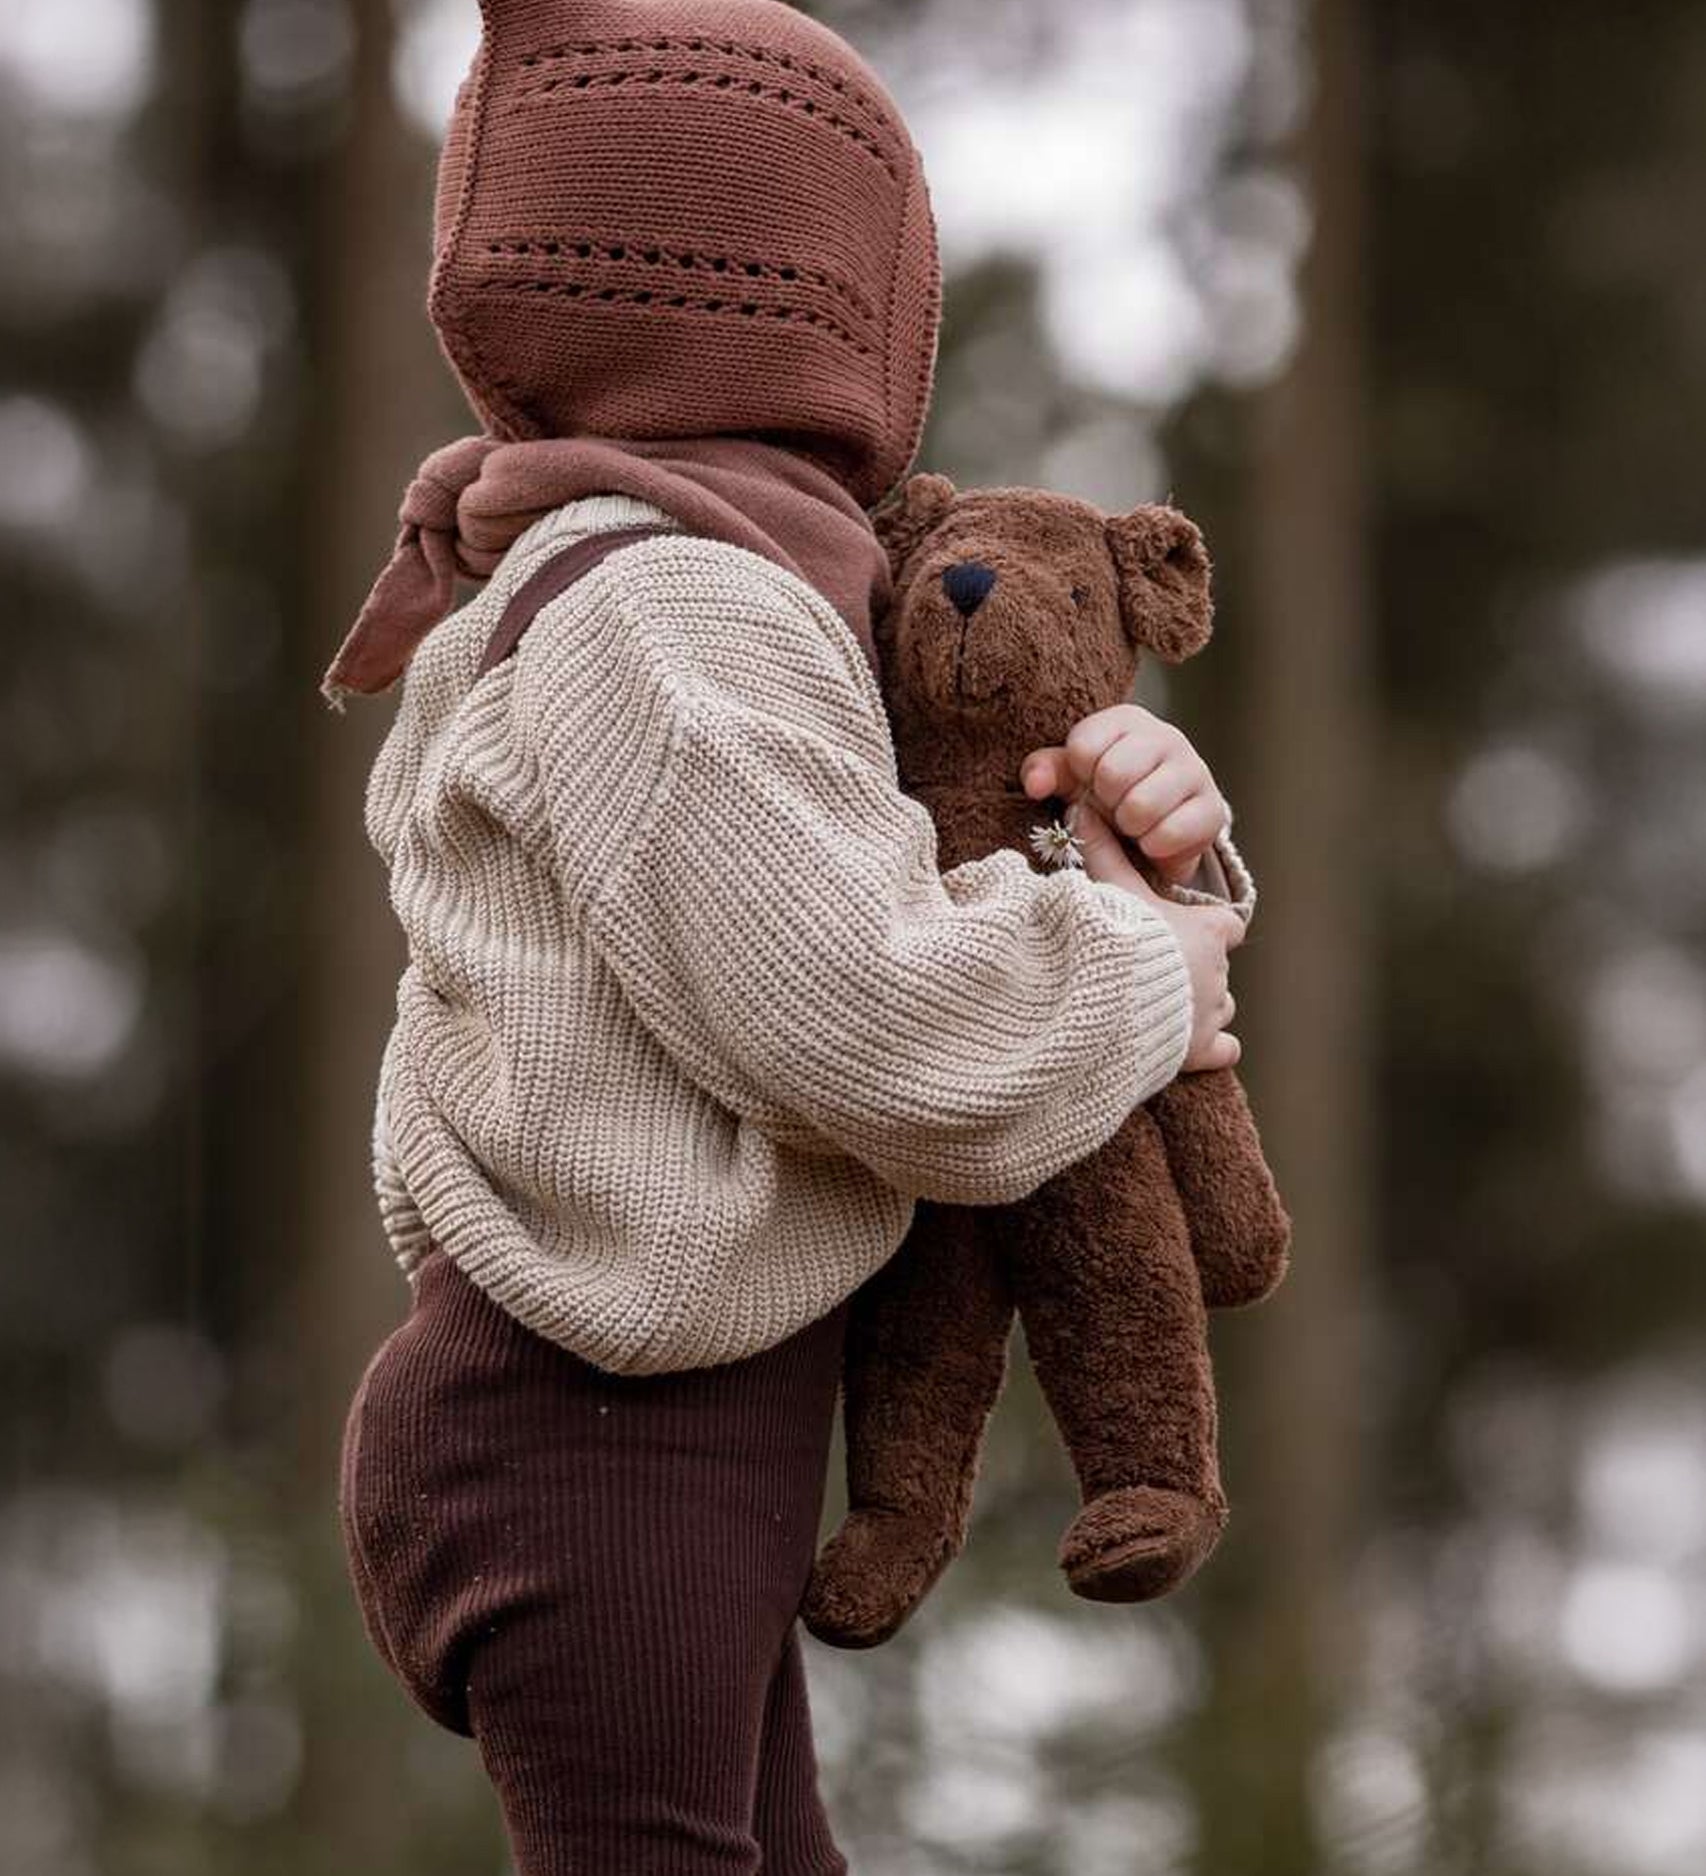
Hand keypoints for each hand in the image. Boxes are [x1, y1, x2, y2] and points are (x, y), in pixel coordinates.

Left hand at [1021, 704, 1228, 888]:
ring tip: (1133, 823)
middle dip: (1105, 802)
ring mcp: (1195, 770)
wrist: (1158, 826)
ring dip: (1129, 827)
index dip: (1080, 775)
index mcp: (1126, 720)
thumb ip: (1044, 771)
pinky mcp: (1213, 808)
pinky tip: (1154, 839)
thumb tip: (1034, 784)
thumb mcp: (1070, 778)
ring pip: (1141, 806)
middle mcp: (1167, 736)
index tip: (1089, 782)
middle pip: (1112, 774)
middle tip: (1114, 807)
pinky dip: (1154, 846)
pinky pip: (1170, 833)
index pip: (1083, 747)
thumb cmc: (1106, 793)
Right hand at [1063, 795, 1243, 1072]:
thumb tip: (1079, 807)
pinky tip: (1188, 1045)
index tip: (1189, 931)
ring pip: (1220, 1007)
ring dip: (1199, 1008)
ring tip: (1163, 1009)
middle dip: (1194, 971)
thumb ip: (1101, 852)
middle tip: (1156, 972)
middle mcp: (1218, 973)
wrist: (1108, 1003)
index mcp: (1208, 932)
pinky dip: (1213, 1048)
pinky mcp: (1202, 1050)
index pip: (1228, 926)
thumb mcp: (1110, 892)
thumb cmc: (1115, 941)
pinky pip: (1224, 1049)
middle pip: (1217, 969)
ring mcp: (1212, 1013)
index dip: (1212, 929)